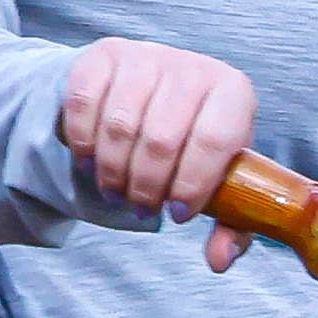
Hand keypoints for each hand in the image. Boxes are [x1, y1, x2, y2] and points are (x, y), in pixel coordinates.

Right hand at [56, 38, 262, 270]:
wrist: (152, 91)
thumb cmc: (193, 142)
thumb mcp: (219, 179)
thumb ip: (229, 224)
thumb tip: (220, 261)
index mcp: (233, 92)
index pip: (215, 140)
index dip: (192, 185)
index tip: (177, 215)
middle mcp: (192, 67)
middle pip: (163, 139)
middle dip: (147, 188)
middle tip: (141, 208)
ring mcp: (146, 56)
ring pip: (121, 126)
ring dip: (114, 172)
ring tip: (118, 192)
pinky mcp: (105, 56)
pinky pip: (84, 104)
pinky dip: (85, 144)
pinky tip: (93, 163)